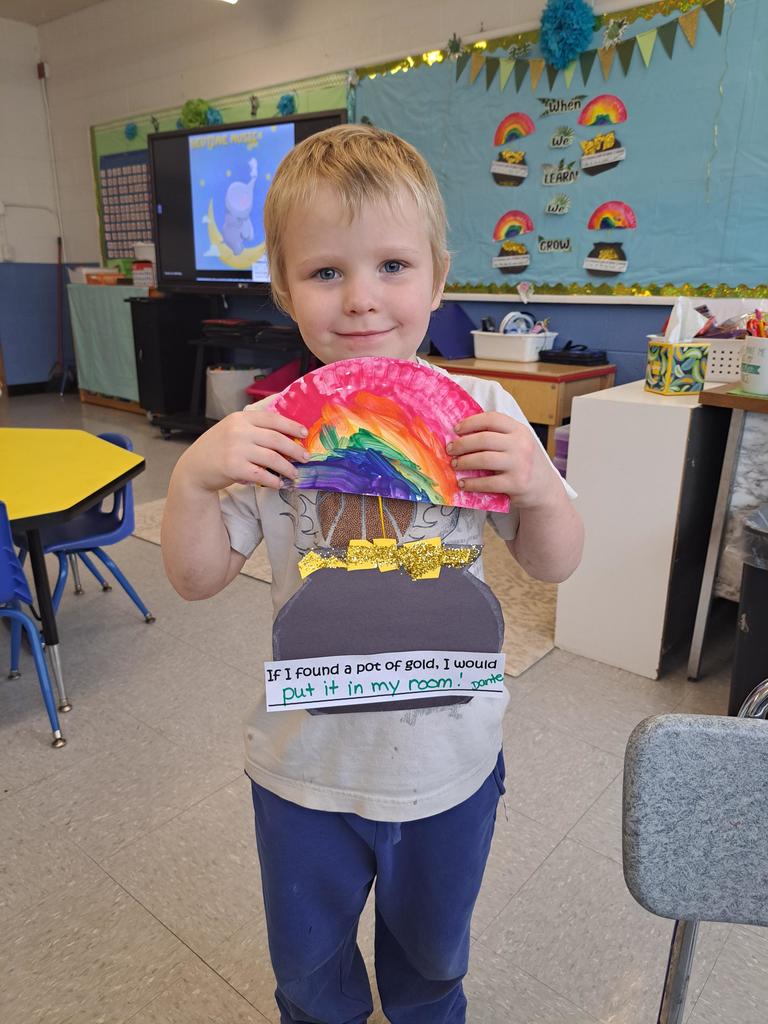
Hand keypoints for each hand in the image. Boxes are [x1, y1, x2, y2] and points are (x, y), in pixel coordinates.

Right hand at [179, 405, 308, 491]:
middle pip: (277, 439)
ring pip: (272, 458)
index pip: (272, 418)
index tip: (304, 433)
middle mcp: (239, 431)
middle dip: (295, 450)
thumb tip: (287, 435)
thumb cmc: (217, 449)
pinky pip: (262, 475)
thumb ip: (254, 428)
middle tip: (306, 458)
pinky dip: (274, 481)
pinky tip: (279, 483)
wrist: (194, 467)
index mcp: (241, 418)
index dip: (291, 426)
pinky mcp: (234, 467)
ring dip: (288, 468)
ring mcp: (236, 449)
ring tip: (294, 474)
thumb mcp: (232, 429)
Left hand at [447, 411, 560, 509]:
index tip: (456, 429)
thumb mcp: (518, 443)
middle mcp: (521, 444)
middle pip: (484, 439)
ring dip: (464, 462)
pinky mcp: (516, 484)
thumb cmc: (525, 464)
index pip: (492, 419)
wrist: (545, 489)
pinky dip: (471, 483)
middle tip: (450, 449)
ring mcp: (519, 464)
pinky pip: (487, 482)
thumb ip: (499, 436)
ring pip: (483, 459)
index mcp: (520, 430)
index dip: (471, 422)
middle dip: (462, 444)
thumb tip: (463, 433)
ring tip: (454, 464)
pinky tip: (463, 483)